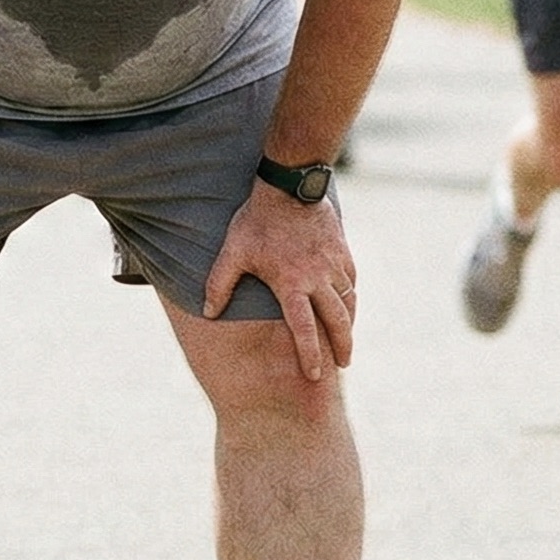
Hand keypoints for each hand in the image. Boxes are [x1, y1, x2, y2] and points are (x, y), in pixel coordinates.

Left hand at [201, 184, 356, 383]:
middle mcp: (318, 278)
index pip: (305, 328)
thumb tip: (208, 313)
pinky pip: (351, 280)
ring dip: (349, 322)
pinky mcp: (342, 250)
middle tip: (344, 364)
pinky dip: (351, 295)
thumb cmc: (257, 220)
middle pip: (338, 321)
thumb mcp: (232, 251)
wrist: (289, 185)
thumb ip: (220, 284)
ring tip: (347, 338)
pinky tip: (347, 302)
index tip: (316, 374)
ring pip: (349, 301)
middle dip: (343, 346)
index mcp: (291, 284)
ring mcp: (333, 264)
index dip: (311, 354)